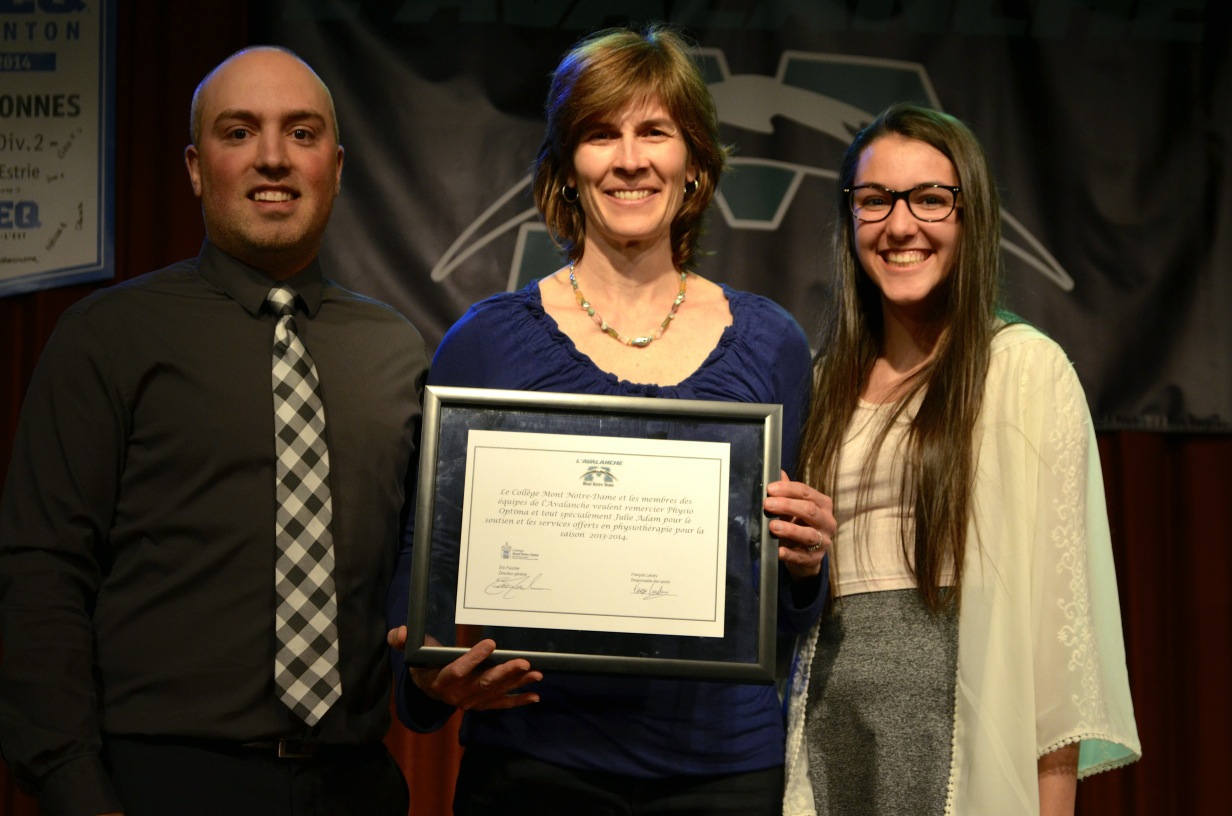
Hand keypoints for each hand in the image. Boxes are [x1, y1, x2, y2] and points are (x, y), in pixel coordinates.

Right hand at [387, 627, 541, 710]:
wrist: (429, 689)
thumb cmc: (425, 664)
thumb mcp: (413, 653)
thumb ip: (404, 642)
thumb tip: (400, 632)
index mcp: (440, 681)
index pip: (457, 670)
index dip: (473, 658)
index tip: (490, 643)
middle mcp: (457, 695)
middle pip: (483, 684)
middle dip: (504, 673)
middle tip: (524, 662)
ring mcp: (472, 701)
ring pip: (496, 692)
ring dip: (517, 683)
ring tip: (536, 674)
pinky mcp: (482, 703)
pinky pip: (501, 703)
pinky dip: (518, 700)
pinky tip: (535, 695)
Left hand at [764, 470, 834, 580]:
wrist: (806, 556)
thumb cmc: (800, 525)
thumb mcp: (794, 508)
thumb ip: (788, 492)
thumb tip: (779, 472)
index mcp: (823, 504)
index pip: (806, 492)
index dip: (788, 489)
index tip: (770, 489)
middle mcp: (827, 521)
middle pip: (809, 510)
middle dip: (787, 506)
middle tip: (767, 504)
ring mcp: (823, 542)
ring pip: (809, 534)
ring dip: (789, 529)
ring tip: (772, 527)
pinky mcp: (814, 559)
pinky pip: (802, 556)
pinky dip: (790, 554)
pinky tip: (779, 550)